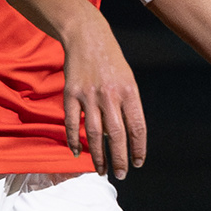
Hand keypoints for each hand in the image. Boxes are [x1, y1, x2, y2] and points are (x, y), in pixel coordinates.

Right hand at [61, 16, 148, 177]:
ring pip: (94, 134)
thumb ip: (128, 106)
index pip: (137, 127)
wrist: (87, 36)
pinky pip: (73, 123)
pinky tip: (77, 152)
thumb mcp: (128, 79)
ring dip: (98, 156)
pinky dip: (74, 140)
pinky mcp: (71, 94)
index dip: (139, 148)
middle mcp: (110, 95)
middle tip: (121, 174)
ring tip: (101, 170)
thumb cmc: (111, 60)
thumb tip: (126, 136)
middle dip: (120, 159)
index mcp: (129, 91)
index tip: (138, 163)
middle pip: (116, 135)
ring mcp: (89, 95)